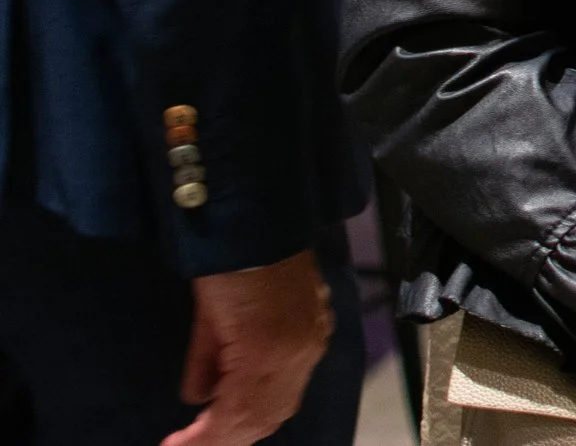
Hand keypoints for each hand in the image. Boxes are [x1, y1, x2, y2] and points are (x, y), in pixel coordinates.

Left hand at [163, 250, 333, 445]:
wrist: (266, 217)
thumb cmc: (227, 266)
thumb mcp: (206, 318)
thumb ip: (204, 363)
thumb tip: (199, 398)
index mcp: (268, 354)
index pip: (236, 417)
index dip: (204, 440)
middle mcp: (299, 355)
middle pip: (265, 418)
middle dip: (227, 437)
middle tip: (191, 441)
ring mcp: (314, 342)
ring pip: (285, 404)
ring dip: (250, 422)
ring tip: (216, 428)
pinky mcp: (319, 329)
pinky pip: (296, 382)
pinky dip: (270, 399)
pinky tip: (245, 398)